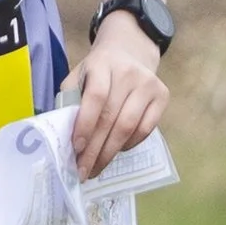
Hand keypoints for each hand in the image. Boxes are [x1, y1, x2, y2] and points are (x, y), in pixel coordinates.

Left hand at [64, 12, 166, 178]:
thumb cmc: (97, 72)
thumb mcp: (78, 77)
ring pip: (129, 127)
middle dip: (94, 150)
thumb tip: (62, 136)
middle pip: (111, 118)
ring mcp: (149, 84)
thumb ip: (70, 101)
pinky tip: (115, 151)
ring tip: (95, 168)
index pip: (96, 97)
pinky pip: (146, 129)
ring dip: (110, 152)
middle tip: (82, 171)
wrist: (128, 53)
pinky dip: (129, 145)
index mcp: (102, 65)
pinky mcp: (163, 96)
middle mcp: (129, 73)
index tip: (75, 148)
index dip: (85, 124)